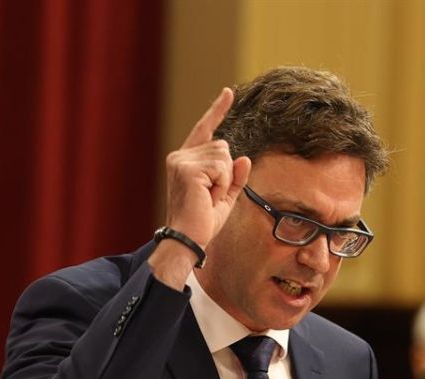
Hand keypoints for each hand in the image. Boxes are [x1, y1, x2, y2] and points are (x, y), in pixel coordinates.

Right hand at [153, 87, 252, 288]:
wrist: (186, 240)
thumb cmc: (202, 222)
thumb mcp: (225, 197)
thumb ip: (235, 178)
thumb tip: (244, 158)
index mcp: (186, 160)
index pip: (206, 130)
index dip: (218, 110)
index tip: (228, 92)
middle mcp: (180, 156)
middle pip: (223, 146)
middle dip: (227, 174)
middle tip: (211, 196)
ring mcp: (181, 161)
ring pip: (224, 156)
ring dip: (225, 180)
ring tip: (208, 198)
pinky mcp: (187, 169)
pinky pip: (222, 167)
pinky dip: (222, 184)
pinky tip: (207, 197)